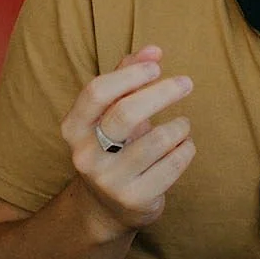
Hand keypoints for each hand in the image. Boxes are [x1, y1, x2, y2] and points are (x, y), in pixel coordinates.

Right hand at [60, 46, 195, 241]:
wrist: (105, 208)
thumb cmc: (113, 145)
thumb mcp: (111, 112)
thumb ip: (127, 77)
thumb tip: (154, 51)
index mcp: (74, 129)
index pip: (97, 92)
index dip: (129, 74)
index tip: (156, 66)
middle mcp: (86, 156)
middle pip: (125, 114)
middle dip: (161, 92)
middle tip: (186, 83)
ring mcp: (110, 181)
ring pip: (156, 141)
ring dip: (179, 126)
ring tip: (183, 125)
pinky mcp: (135, 200)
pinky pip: (172, 165)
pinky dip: (185, 149)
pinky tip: (184, 146)